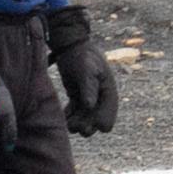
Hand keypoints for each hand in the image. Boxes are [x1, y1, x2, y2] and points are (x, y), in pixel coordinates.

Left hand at [44, 3, 119, 138]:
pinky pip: (75, 115)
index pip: (108, 119)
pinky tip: (64, 113)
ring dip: (76, 123)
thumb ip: (89, 88)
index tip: (89, 121)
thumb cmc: (82, 56)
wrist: (72, 47)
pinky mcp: (77, 98)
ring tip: (67, 118)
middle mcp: (100, 99)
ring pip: (84, 121)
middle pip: (95, 124)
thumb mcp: (87, 70)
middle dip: (86, 126)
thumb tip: (90, 106)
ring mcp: (88, 99)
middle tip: (74, 123)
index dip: (99, 123)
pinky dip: (70, 117)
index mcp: (108, 93)